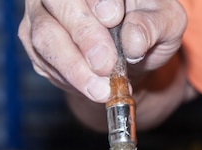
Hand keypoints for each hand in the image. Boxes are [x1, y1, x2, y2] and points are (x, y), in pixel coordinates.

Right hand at [18, 0, 186, 102]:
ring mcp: (44, 13)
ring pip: (45, 36)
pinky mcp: (35, 42)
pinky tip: (93, 88)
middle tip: (105, 64)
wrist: (133, 57)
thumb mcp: (167, 24)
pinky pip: (44, 61)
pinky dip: (70, 79)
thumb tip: (133, 41)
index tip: (112, 17)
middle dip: (84, 35)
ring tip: (101, 89)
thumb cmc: (150, 29)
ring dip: (74, 67)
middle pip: (58, 2)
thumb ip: (153, 26)